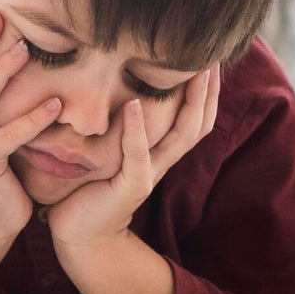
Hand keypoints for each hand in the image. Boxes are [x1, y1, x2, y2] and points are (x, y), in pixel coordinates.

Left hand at [47, 62, 220, 252]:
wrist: (81, 236)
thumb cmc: (89, 189)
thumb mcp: (109, 152)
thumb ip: (120, 128)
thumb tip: (116, 89)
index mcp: (160, 153)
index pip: (196, 120)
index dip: (208, 93)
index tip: (210, 60)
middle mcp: (162, 162)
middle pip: (198, 124)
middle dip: (208, 92)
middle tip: (213, 58)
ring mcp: (150, 173)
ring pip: (182, 136)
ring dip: (189, 102)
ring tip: (192, 73)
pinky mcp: (132, 185)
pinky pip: (138, 153)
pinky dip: (137, 128)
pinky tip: (136, 104)